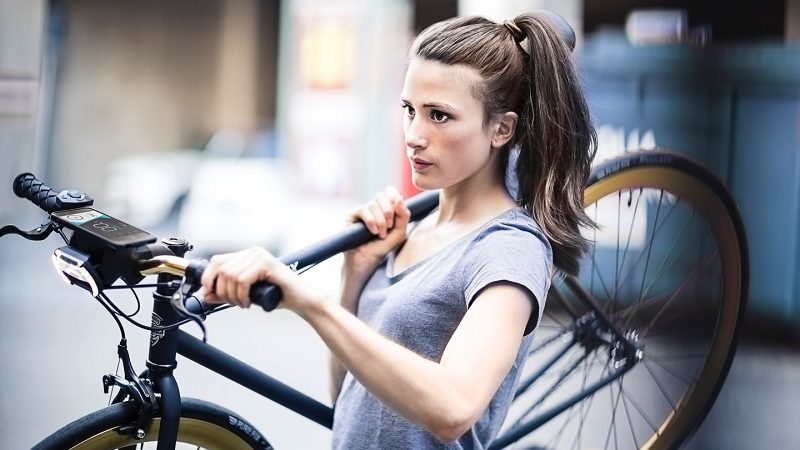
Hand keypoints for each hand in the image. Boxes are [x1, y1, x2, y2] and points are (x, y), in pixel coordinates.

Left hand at [200, 247, 325, 313]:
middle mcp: (253, 252)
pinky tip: (248, 302)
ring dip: (233, 296)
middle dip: (221, 291)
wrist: (300, 300)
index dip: (208, 278)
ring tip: (243, 303)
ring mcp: (260, 256)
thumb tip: (206, 294)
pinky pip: (242, 280)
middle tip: (232, 303)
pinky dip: (241, 295)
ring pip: (230, 276)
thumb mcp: (245, 294)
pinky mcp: (266, 263)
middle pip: (221, 269)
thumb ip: (226, 293)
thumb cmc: (276, 296)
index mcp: (247, 255)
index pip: (217, 261)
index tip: (209, 294)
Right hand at [344, 186, 410, 270]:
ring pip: (373, 204)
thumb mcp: (399, 233)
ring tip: (381, 234)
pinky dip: (371, 221)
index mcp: (385, 209)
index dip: (393, 195)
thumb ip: (403, 216)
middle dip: (388, 211)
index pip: (389, 193)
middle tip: (389, 226)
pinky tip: (373, 232)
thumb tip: (399, 197)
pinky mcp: (351, 215)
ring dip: (381, 221)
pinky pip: (363, 210)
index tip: (398, 205)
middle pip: (381, 196)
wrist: (366, 261)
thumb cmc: (382, 248)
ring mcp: (361, 211)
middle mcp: (373, 208)